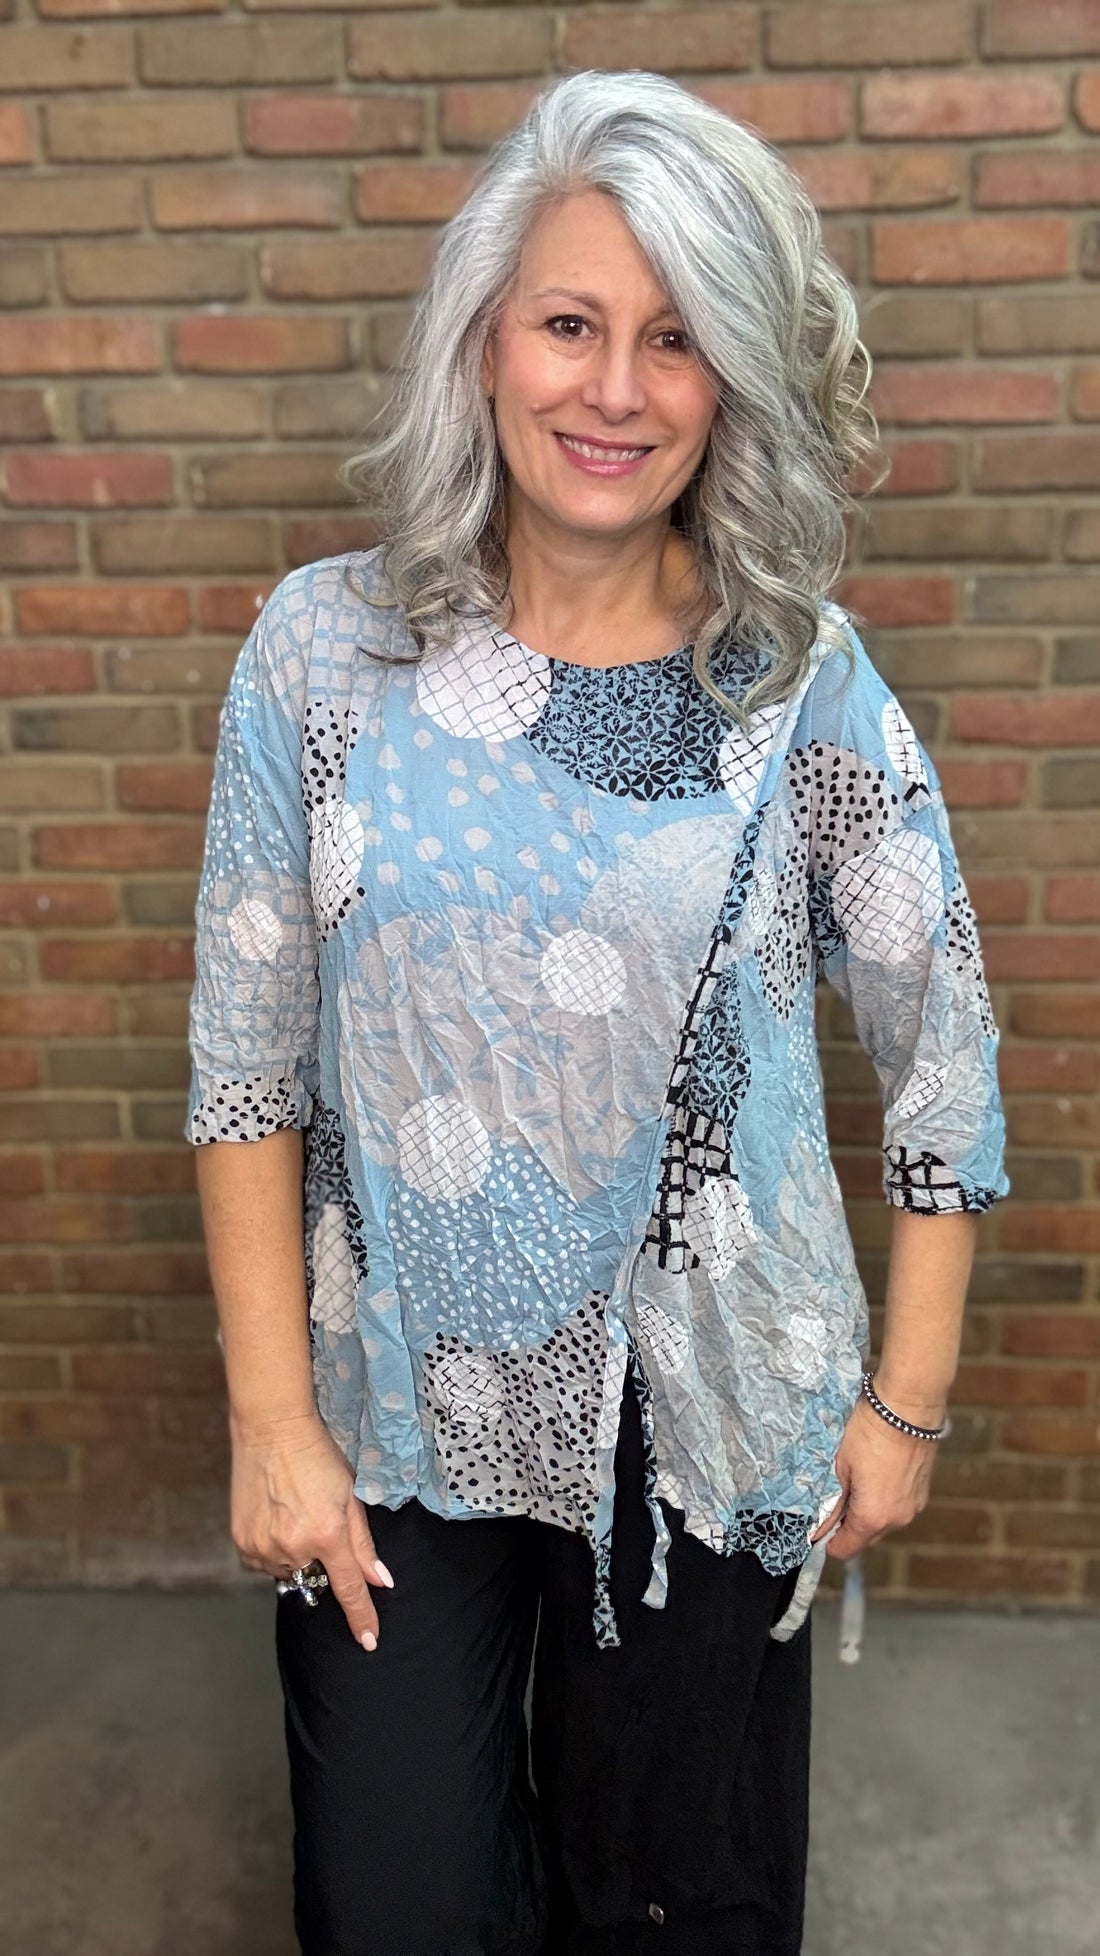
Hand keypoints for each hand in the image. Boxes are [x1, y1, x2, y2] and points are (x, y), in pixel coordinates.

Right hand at [229, 1409, 392, 1649]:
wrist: (271, 1429)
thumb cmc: (316, 1456)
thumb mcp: (350, 1495)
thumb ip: (363, 1545)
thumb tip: (380, 1581)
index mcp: (326, 1534)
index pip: (348, 1589)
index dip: (361, 1617)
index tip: (369, 1641)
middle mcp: (292, 1547)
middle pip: (316, 1578)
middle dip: (322, 1561)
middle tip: (317, 1522)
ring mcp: (262, 1547)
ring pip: (288, 1572)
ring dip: (296, 1556)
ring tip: (295, 1514)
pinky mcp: (241, 1542)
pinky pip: (264, 1563)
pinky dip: (274, 1550)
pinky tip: (277, 1518)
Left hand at [809, 1394, 939, 1560]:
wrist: (907, 1407)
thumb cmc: (870, 1432)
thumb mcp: (840, 1467)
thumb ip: (831, 1503)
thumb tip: (821, 1527)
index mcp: (873, 1517)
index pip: (845, 1549)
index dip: (828, 1541)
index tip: (818, 1527)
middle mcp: (897, 1519)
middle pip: (866, 1538)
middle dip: (848, 1526)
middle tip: (834, 1499)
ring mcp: (913, 1506)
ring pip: (883, 1523)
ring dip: (868, 1513)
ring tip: (855, 1483)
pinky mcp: (922, 1492)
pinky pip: (897, 1508)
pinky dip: (884, 1501)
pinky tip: (874, 1477)